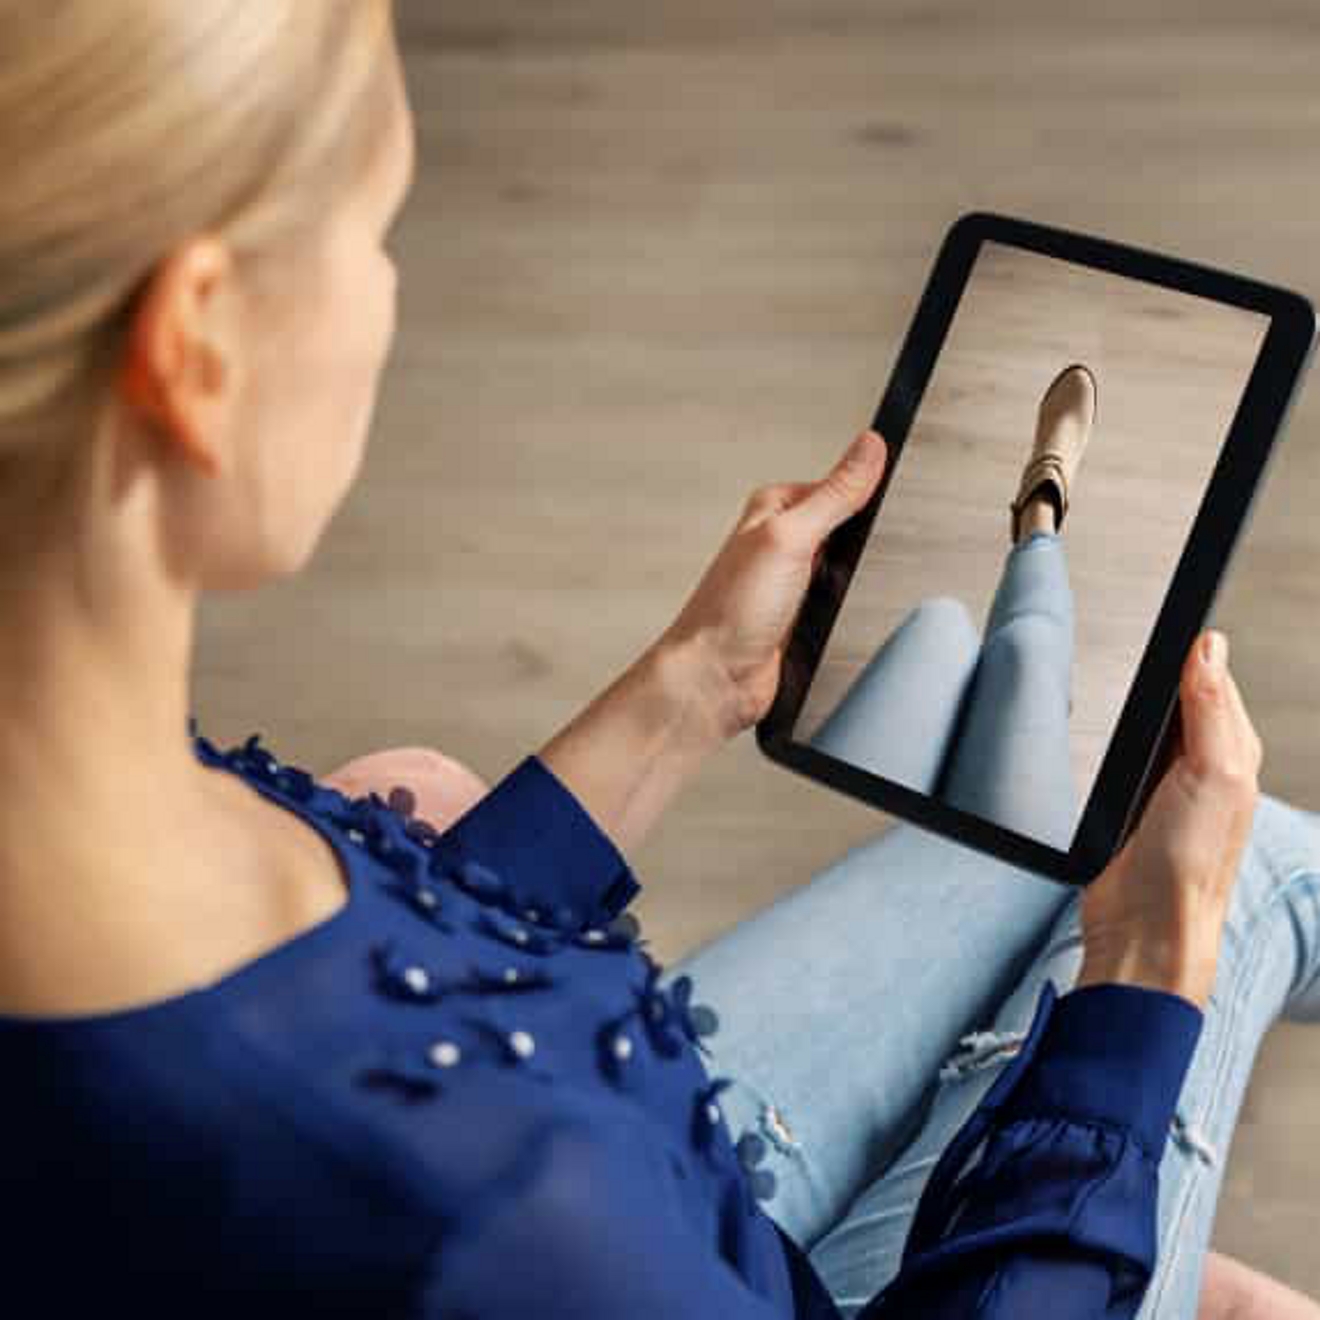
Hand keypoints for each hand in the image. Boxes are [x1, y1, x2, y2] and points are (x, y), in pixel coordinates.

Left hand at [658, 429, 888, 740]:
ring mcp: (790, 580)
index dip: (865, 488)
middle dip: (863, 539)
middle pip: (845, 525)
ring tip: (852, 588)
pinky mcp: (799, 616)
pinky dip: (847, 607)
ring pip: (846, 566)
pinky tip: (846, 614)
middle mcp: (779, 541)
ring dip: (855, 577)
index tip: (896, 488)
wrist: (715, 680)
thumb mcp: (790, 538)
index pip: (835, 483)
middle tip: (869, 551)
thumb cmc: (730, 612)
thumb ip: (834, 494)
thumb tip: (869, 447)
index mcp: (772, 509)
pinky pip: (839, 601)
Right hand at [1076, 629, 1263, 1009]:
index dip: (1200, 652)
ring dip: (1151, 704)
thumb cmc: (1187, 864)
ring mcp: (1171, 788)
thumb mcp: (1211, 773)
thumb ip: (1208, 709)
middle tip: (1162, 635)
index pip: (1218, 685)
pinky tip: (1118, 734)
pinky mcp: (1135, 807)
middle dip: (1178, 670)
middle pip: (1190, 702)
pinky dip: (1128, 739)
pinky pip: (1134, 758)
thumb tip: (1208, 647)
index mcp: (1235, 756)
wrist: (1144, 927)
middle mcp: (1208, 770)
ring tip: (1145, 673)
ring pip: (1162, 727)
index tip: (1184, 618)